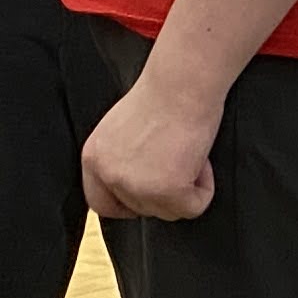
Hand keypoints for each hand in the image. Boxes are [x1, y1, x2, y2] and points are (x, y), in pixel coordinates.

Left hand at [82, 80, 216, 219]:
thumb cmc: (161, 98)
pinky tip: (200, 161)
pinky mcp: (166, 190)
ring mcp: (135, 185)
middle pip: (141, 209)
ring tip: (187, 154)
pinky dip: (204, 189)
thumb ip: (121, 161)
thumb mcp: (121, 132)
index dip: (127, 205)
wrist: (181, 85)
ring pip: (168, 211)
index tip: (149, 196)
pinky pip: (193, 207)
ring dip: (185, 189)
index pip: (101, 204)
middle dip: (164, 192)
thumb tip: (136, 185)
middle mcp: (109, 174)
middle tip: (178, 160)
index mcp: (93, 158)